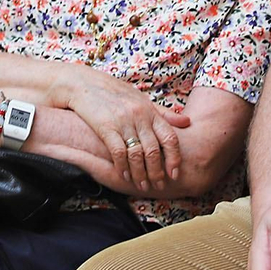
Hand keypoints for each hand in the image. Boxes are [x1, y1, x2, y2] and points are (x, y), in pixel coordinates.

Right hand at [51, 67, 189, 191]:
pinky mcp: (105, 127)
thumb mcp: (141, 99)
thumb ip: (163, 113)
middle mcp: (139, 116)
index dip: (174, 158)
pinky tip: (124, 176)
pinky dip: (123, 167)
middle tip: (158, 185)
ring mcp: (122, 121)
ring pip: (137, 154)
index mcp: (150, 111)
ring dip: (140, 174)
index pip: (170, 137)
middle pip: (154, 150)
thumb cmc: (114, 92)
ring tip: (142, 185)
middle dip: (157, 172)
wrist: (83, 84)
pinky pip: (118, 152)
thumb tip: (187, 122)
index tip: (175, 173)